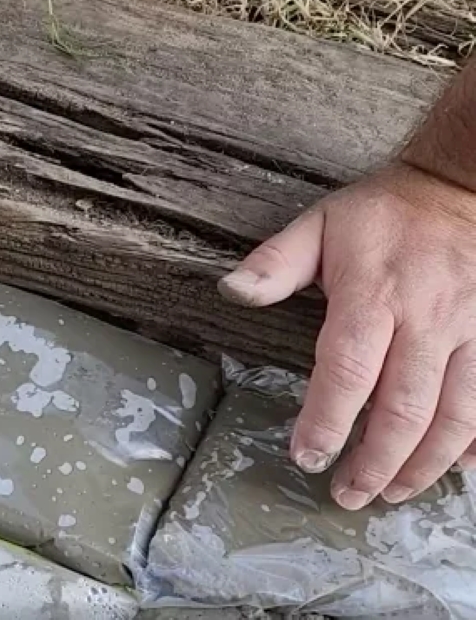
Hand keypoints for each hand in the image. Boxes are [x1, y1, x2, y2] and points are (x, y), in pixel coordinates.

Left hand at [220, 163, 475, 508]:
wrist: (458, 187)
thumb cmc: (381, 214)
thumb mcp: (317, 225)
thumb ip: (273, 263)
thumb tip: (230, 290)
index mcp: (373, 293)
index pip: (348, 371)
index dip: (326, 420)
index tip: (307, 456)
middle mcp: (428, 318)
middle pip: (404, 407)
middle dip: (374, 461)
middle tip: (347, 494)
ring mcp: (473, 330)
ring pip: (456, 415)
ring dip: (424, 464)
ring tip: (392, 492)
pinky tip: (455, 468)